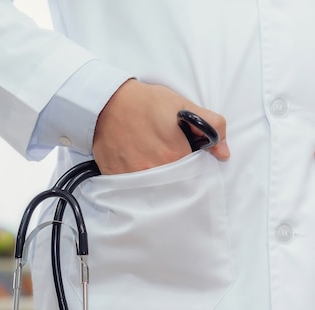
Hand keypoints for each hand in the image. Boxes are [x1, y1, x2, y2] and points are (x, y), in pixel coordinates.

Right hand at [93, 79, 229, 174]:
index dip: (190, 163)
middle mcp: (154, 170)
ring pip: (152, 186)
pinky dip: (133, 177)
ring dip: (153, 176)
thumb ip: (211, 126)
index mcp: (175, 154)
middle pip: (172, 181)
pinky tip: (132, 161)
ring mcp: (133, 176)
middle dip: (172, 171)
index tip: (183, 154)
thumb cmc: (146, 102)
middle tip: (162, 152)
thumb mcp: (184, 106)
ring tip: (147, 156)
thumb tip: (224, 154)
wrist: (106, 102)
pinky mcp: (116, 176)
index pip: (192, 171)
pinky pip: (130, 185)